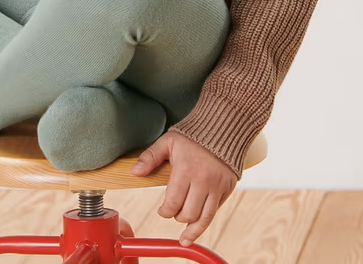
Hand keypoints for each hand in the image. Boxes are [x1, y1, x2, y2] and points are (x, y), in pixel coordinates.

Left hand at [130, 130, 237, 246]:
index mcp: (185, 170)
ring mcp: (217, 186)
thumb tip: (134, 172)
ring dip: (193, 228)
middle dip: (178, 217)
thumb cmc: (192, 134)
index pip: (173, 203)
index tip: (162, 210)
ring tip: (185, 237)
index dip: (165, 211)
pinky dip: (207, 219)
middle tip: (173, 212)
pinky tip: (200, 224)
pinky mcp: (228, 187)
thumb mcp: (168, 141)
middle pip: (188, 213)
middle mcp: (203, 181)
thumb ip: (150, 157)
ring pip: (204, 217)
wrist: (222, 127)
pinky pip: (217, 210)